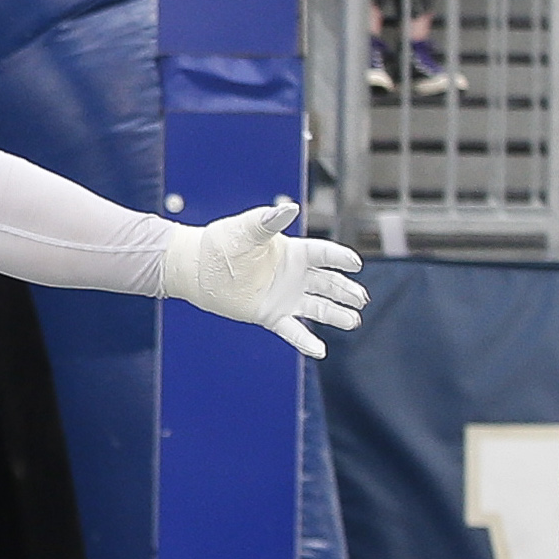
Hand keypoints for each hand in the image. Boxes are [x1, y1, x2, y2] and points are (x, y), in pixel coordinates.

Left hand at [153, 201, 367, 356]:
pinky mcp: (272, 316)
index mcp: (293, 251)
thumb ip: (270, 221)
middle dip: (346, 291)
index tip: (356, 263)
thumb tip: (290, 208)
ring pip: (319, 307)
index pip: (324, 255)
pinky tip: (320, 350)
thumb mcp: (247, 229)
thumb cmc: (223, 242)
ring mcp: (285, 297)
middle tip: (361, 298)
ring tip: (353, 321)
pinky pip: (294, 330)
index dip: (340, 259)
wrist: (198, 268)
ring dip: (337, 314)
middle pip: (329, 283)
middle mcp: (294, 275)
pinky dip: (306, 341)